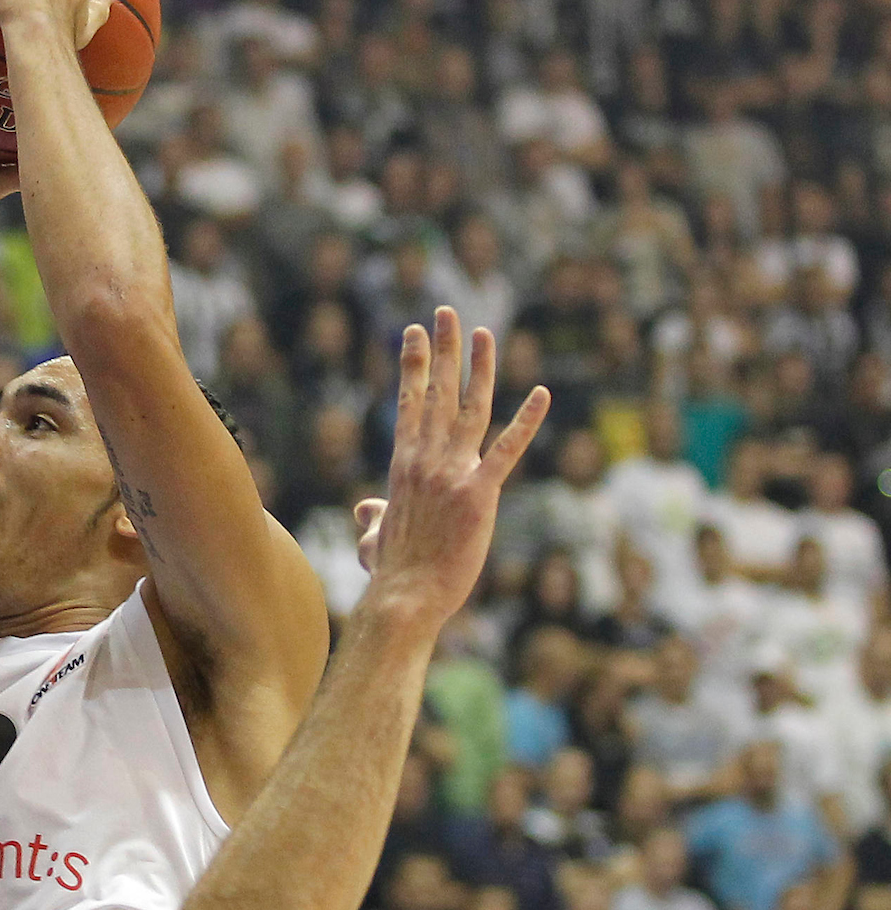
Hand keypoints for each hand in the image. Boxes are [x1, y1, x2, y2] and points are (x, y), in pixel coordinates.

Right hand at [358, 309, 549, 637]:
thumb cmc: (391, 573)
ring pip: (468, 408)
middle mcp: (425, 461)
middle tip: (447, 312)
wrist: (405, 598)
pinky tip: (542, 393)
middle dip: (442, 349)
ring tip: (483, 331)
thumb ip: (372, 517)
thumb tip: (367, 509)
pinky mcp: (479, 494)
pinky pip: (507, 451)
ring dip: (477, 367)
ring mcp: (452, 474)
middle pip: (436, 392)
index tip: (415, 332)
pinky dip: (526, 421)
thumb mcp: (374, 538)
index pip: (409, 403)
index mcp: (403, 466)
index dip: (413, 364)